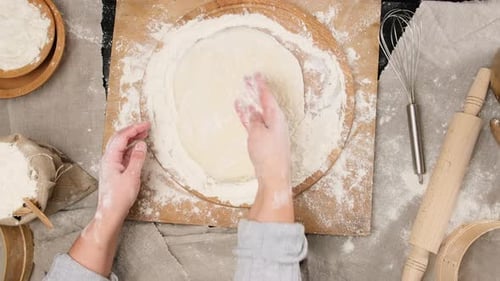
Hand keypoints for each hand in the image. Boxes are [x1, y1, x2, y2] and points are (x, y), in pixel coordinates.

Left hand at [98, 121, 149, 221]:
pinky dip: (131, 148)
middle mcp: (108, 159)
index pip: (122, 137)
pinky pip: (122, 154)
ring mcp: (110, 164)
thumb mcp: (132, 176)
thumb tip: (141, 144)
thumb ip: (137, 158)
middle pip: (119, 138)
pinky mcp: (114, 170)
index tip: (146, 125)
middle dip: (132, 131)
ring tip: (143, 135)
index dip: (134, 129)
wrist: (110, 212)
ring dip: (132, 138)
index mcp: (110, 158)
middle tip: (146, 127)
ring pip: (120, 146)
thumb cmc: (119, 197)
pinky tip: (138, 149)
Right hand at [235, 73, 290, 189]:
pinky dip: (248, 117)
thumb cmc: (268, 154)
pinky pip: (255, 123)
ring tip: (241, 94)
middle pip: (263, 102)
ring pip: (258, 112)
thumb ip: (254, 121)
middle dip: (255, 92)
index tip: (256, 74)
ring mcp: (271, 132)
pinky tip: (241, 112)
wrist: (273, 176)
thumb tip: (253, 113)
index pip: (267, 96)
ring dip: (250, 104)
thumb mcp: (257, 133)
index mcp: (277, 117)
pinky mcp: (266, 140)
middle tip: (247, 80)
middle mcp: (276, 122)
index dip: (261, 85)